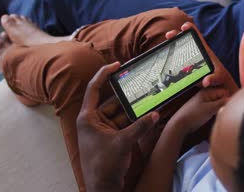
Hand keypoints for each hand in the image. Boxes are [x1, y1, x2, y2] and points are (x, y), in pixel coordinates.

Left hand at [76, 62, 159, 191]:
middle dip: (128, 95)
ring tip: (150, 99)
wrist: (103, 189)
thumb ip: (140, 127)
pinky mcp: (112, 139)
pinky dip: (136, 121)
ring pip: (121, 113)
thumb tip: (155, 114)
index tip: (117, 65)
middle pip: (112, 101)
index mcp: (88, 118)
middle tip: (142, 83)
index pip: (94, 88)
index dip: (105, 74)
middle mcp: (94, 121)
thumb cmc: (103, 166)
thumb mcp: (123, 143)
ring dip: (135, 109)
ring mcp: (103, 130)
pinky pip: (125, 124)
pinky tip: (149, 116)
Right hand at [165, 22, 238, 94]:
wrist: (220, 85)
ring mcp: (191, 60)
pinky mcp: (186, 68)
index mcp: (205, 51)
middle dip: (176, 35)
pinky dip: (171, 56)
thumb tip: (206, 81)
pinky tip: (163, 56)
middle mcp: (196, 53)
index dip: (191, 29)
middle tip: (169, 35)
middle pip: (185, 40)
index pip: (197, 36)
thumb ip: (214, 79)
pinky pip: (177, 60)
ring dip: (171, 44)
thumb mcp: (219, 78)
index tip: (184, 27)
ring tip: (165, 42)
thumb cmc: (221, 78)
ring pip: (179, 49)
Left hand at [170, 87, 228, 134]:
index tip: (226, 107)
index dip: (227, 100)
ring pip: (219, 103)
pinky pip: (214, 108)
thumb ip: (222, 103)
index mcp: (207, 91)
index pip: (225, 92)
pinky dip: (216, 112)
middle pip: (222, 97)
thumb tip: (233, 100)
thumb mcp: (210, 109)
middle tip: (222, 112)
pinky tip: (214, 117)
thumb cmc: (193, 115)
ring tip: (217, 115)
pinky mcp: (204, 108)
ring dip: (220, 109)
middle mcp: (206, 94)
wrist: (180, 124)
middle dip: (224, 104)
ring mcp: (205, 101)